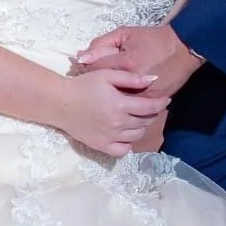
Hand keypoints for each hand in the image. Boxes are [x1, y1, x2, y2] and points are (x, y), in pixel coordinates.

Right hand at [54, 68, 168, 157]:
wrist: (60, 103)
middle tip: (149, 107)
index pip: (150, 107)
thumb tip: (153, 80)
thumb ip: (130, 78)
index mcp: (120, 105)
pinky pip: (123, 150)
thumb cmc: (83, 85)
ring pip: (137, 135)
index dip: (161, 102)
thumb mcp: (106, 75)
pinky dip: (128, 143)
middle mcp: (118, 123)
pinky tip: (125, 134)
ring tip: (137, 118)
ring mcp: (110, 137)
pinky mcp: (102, 146)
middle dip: (152, 113)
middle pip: (145, 121)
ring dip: (142, 126)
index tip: (165, 99)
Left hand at [75, 24, 204, 98]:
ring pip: (120, 102)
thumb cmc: (152, 39)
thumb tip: (82, 56)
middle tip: (98, 80)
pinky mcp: (155, 102)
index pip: (95, 69)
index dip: (89, 66)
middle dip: (98, 85)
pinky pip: (135, 107)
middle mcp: (135, 83)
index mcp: (126, 63)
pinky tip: (124, 96)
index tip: (89, 64)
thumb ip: (102, 44)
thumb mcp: (125, 34)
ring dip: (112, 97)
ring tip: (109, 90)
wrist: (182, 49)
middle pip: (105, 89)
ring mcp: (146, 95)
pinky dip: (128, 103)